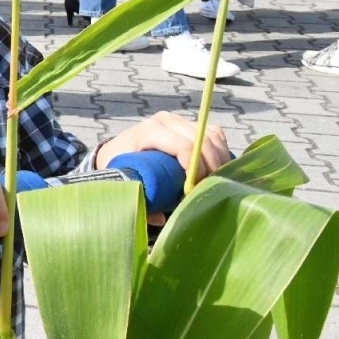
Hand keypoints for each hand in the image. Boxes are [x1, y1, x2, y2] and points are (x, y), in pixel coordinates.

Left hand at [95, 110, 228, 221]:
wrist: (116, 151)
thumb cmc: (119, 167)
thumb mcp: (123, 180)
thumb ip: (139, 199)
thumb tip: (161, 218)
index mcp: (149, 131)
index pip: (185, 146)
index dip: (197, 169)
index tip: (195, 190)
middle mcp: (165, 121)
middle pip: (203, 141)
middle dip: (212, 167)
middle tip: (210, 189)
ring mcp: (179, 121)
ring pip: (212, 136)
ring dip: (220, 160)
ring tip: (216, 182)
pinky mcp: (189, 124)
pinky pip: (215, 134)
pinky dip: (221, 151)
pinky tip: (218, 170)